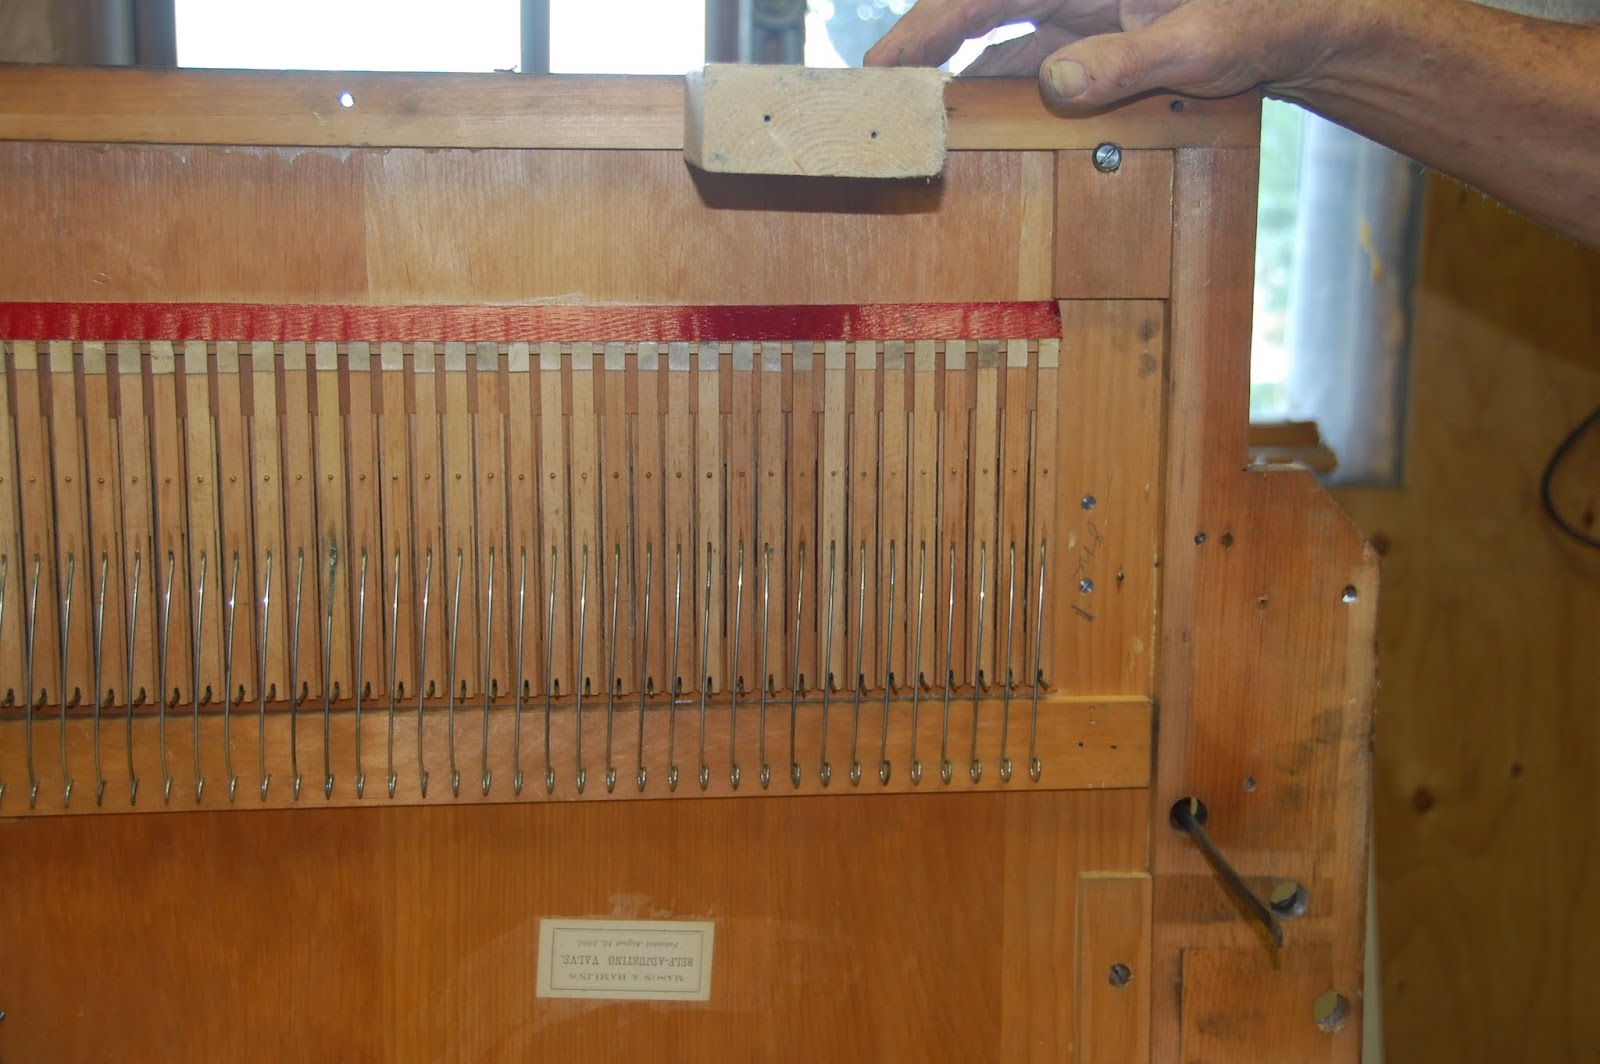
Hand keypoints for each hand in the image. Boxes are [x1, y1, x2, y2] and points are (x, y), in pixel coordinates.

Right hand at [863, 0, 1352, 111]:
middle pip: (978, 12)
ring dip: (958, 75)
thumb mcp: (1202, 44)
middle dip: (923, 47)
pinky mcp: (1095, 43)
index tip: (884, 61)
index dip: (927, 24)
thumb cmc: (1264, 14)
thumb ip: (1128, 61)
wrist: (1308, 20)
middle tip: (874, 96)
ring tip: (912, 118)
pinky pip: (1033, 64)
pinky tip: (974, 123)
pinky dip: (1001, 91)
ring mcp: (1082, 14)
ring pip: (999, 41)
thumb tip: (1054, 84)